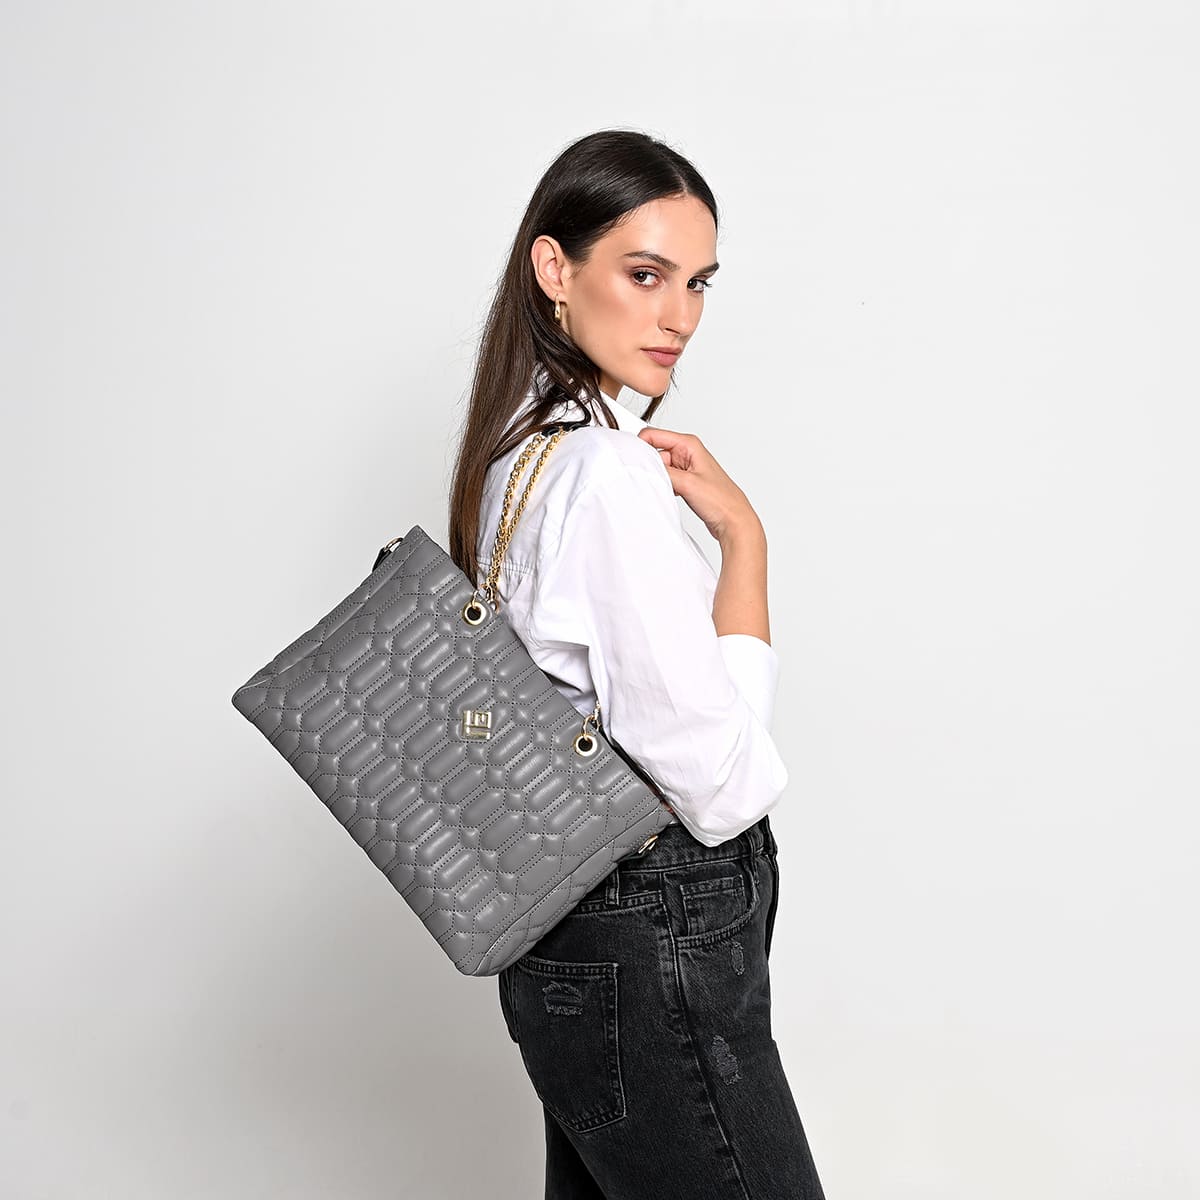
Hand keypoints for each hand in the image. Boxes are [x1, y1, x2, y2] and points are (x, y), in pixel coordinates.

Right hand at [636, 425, 758, 543]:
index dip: (639, 446)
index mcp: (688, 444)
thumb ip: (662, 471)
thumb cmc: (721, 500)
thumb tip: (641, 464)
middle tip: (652, 481)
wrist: (734, 521)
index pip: (652, 435)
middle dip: (648, 466)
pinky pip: (665, 479)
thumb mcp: (687, 483)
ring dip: (657, 478)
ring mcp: (685, 467)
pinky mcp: (685, 481)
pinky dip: (663, 486)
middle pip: (654, 452)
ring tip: (666, 489)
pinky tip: (668, 495)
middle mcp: (687, 452)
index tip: (632, 461)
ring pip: (658, 468)